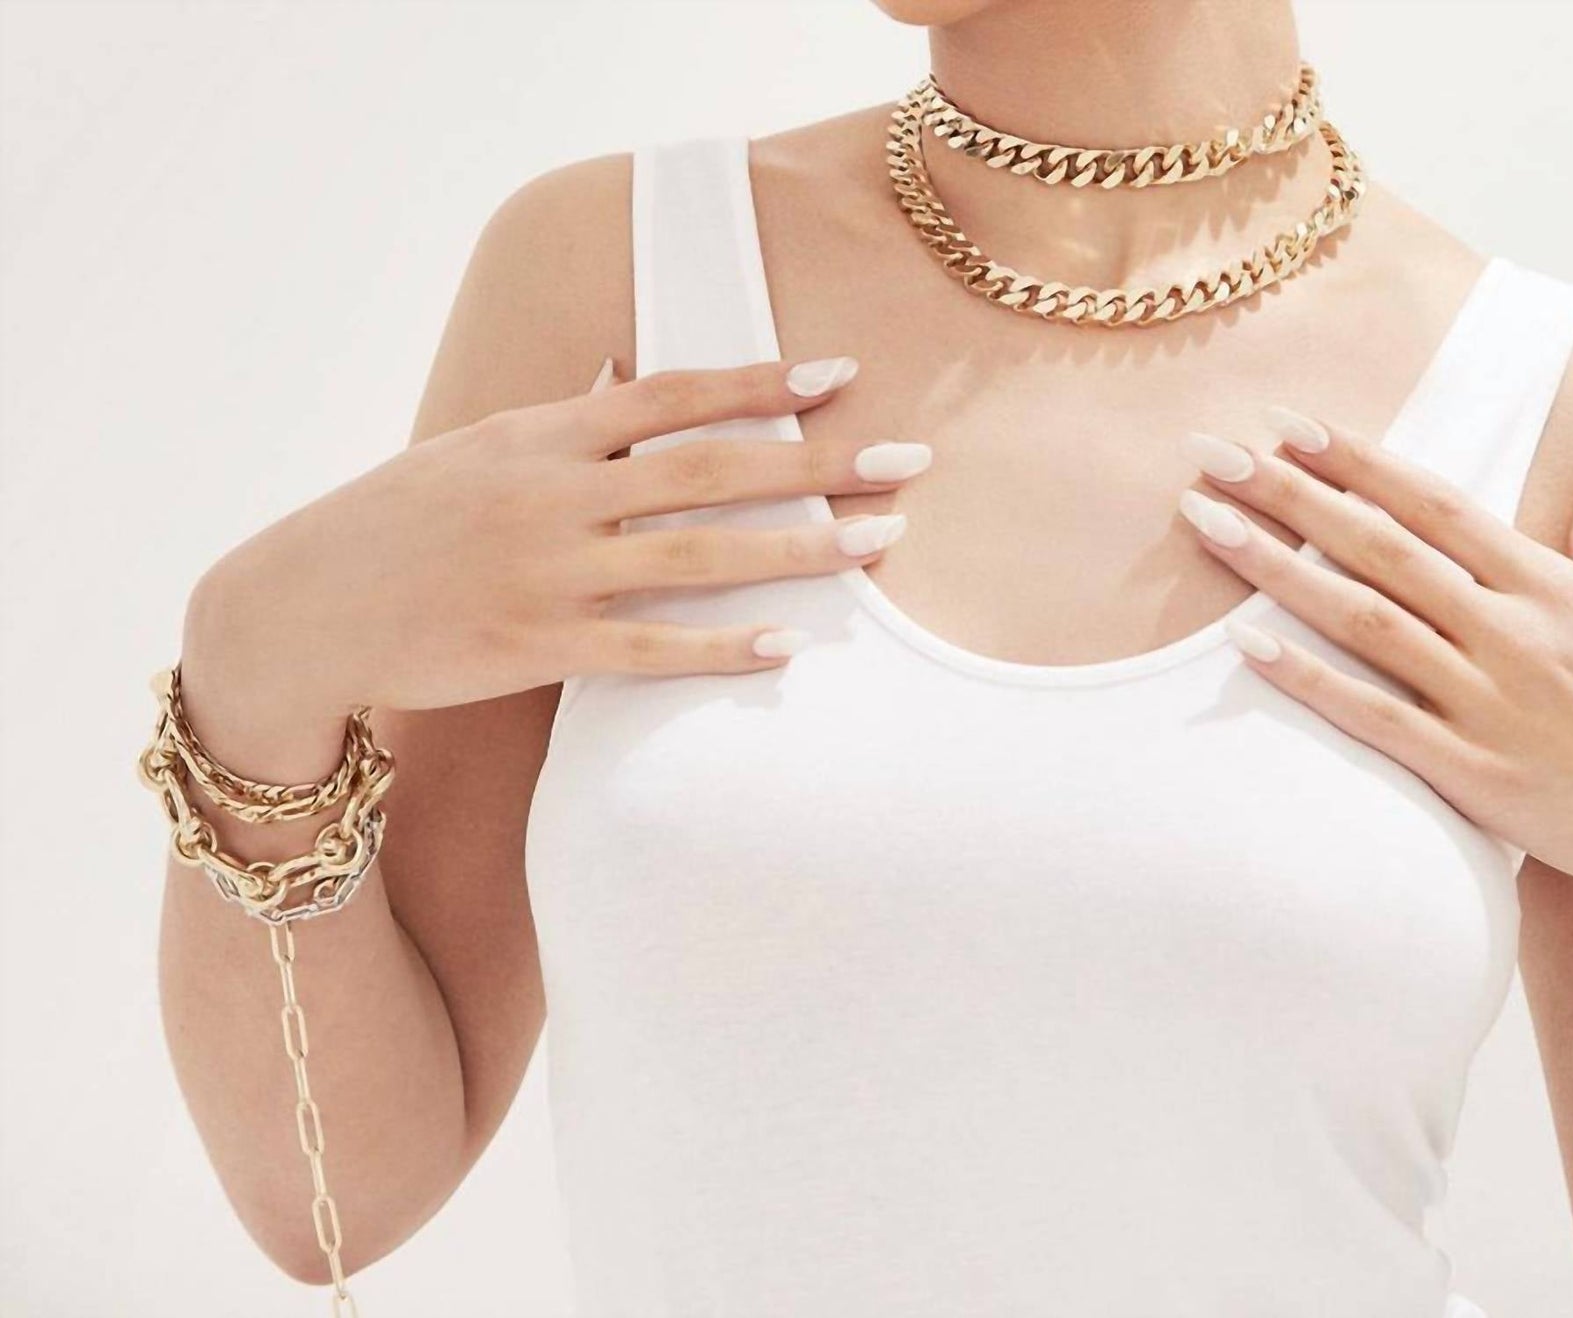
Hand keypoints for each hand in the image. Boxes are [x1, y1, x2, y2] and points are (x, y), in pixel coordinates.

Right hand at [183, 356, 930, 721]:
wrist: (299, 609)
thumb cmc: (395, 525)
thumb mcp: (472, 447)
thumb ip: (561, 423)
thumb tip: (628, 375)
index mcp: (538, 434)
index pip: (668, 395)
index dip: (758, 384)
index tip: (840, 374)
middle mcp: (550, 494)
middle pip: (708, 470)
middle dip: (817, 461)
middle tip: (908, 459)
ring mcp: (544, 572)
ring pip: (695, 556)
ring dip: (800, 548)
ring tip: (882, 544)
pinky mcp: (533, 649)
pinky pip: (648, 649)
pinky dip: (720, 647)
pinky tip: (790, 645)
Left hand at [1174, 412, 1572, 932]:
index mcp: (1551, 581)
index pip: (1434, 502)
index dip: (1357, 460)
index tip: (1291, 423)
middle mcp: (1515, 628)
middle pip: (1380, 545)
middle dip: (1290, 492)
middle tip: (1212, 453)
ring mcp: (1492, 699)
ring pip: (1364, 617)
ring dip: (1276, 566)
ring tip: (1206, 524)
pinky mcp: (1476, 772)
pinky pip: (1374, 715)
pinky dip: (1308, 677)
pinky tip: (1245, 644)